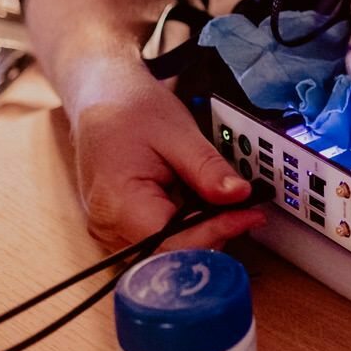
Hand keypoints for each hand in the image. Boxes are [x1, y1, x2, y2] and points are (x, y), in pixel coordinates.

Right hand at [67, 65, 265, 252]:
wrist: (101, 98)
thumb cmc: (130, 110)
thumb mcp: (177, 132)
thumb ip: (207, 168)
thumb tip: (239, 195)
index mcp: (117, 204)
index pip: (174, 241)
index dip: (216, 232)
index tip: (249, 216)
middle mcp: (108, 226)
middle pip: (170, 252)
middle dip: (212, 233)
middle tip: (243, 209)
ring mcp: (110, 230)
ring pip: (165, 251)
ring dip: (199, 232)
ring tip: (222, 205)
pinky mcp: (119, 227)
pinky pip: (157, 239)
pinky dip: (184, 227)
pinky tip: (198, 206)